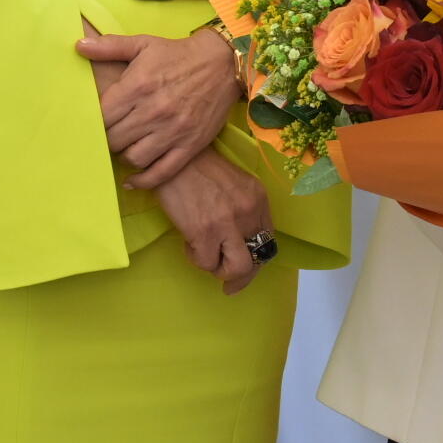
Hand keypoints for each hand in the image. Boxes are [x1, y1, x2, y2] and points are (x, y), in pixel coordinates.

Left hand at [78, 24, 244, 188]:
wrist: (223, 63)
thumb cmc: (178, 54)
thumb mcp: (143, 44)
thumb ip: (110, 46)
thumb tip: (79, 46)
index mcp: (138, 86)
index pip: (102, 117)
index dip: (94, 122)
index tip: (94, 122)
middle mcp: (153, 111)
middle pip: (114, 139)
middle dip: (108, 138)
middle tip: (110, 133)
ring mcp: (173, 131)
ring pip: (134, 158)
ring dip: (125, 155)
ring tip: (126, 146)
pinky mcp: (190, 145)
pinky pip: (161, 172)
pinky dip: (143, 180)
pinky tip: (132, 180)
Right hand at [156, 150, 275, 294]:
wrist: (174, 157)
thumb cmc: (198, 167)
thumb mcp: (233, 183)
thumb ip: (243, 209)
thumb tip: (238, 240)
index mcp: (258, 199)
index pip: (268, 241)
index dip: (257, 260)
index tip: (246, 270)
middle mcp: (249, 212)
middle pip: (257, 260)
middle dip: (242, 278)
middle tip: (229, 285)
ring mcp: (228, 223)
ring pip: (237, 268)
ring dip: (219, 269)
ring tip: (204, 255)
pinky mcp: (204, 231)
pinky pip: (206, 263)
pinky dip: (195, 258)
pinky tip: (188, 242)